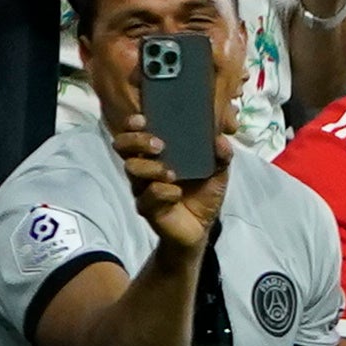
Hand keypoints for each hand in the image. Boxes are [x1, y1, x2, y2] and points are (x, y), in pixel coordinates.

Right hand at [104, 79, 234, 257]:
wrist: (201, 226)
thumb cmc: (203, 192)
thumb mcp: (218, 170)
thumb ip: (221, 154)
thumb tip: (220, 139)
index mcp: (158, 153)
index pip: (136, 133)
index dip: (133, 124)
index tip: (143, 118)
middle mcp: (145, 167)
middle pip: (123, 147)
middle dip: (137, 141)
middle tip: (160, 145)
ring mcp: (143, 187)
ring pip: (132, 169)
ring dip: (151, 167)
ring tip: (172, 173)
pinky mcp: (146, 207)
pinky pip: (146, 196)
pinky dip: (163, 192)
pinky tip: (176, 194)